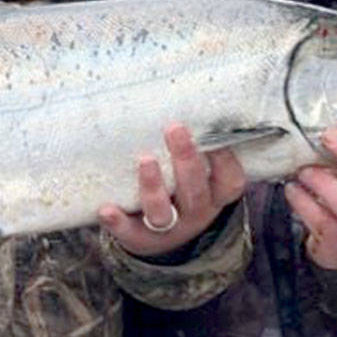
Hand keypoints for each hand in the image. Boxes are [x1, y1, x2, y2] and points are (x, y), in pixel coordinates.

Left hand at [99, 124, 245, 257]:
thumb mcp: (200, 175)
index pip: (230, 181)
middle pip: (194, 192)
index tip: (213, 134)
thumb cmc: (182, 191)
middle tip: (174, 128)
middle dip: (185, 159)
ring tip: (144, 160)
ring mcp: (167, 229)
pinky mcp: (138, 238)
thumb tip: (188, 98)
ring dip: (153, 186)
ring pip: (162, 212)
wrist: (162, 238)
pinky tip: (106, 209)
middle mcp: (195, 214)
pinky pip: (128, 231)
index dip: (225, 159)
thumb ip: (197, 148)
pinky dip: (117, 222)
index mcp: (214, 196)